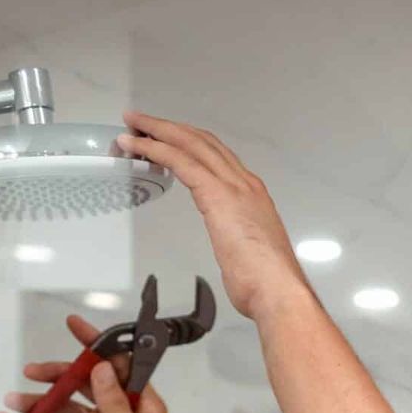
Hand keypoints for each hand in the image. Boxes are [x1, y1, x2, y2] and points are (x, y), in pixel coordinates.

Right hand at [0, 313, 183, 412]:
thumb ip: (115, 407)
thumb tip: (102, 368)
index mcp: (141, 406)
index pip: (118, 366)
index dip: (96, 346)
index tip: (73, 325)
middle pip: (83, 385)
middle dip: (57, 378)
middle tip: (31, 372)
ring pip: (64, 410)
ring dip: (39, 406)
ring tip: (12, 403)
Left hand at [117, 112, 308, 322]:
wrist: (278, 291)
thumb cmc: (264, 283)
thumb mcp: (248, 253)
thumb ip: (237, 241)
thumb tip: (233, 249)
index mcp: (252, 195)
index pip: (216, 156)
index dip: (189, 142)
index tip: (169, 138)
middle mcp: (244, 183)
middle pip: (201, 141)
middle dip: (170, 127)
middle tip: (141, 121)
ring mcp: (233, 186)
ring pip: (190, 144)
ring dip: (158, 131)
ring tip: (134, 126)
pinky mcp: (218, 196)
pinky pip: (181, 162)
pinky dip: (157, 150)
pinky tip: (139, 148)